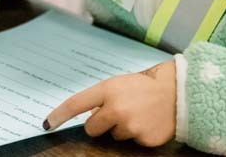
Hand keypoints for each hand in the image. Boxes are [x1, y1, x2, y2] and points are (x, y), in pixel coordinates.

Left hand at [44, 60, 176, 145]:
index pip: (76, 104)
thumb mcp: (120, 83)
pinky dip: (138, 134)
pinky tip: (148, 121)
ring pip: (114, 135)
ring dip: (122, 127)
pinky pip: (131, 142)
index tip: (47, 124)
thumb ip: (103, 97)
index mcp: (108, 89)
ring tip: (139, 113)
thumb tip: (89, 114)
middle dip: (101, 123)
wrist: (178, 92)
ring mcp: (130, 126)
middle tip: (118, 111)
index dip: (59, 115)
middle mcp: (116, 109)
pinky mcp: (143, 139)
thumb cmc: (146, 85)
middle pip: (92, 128)